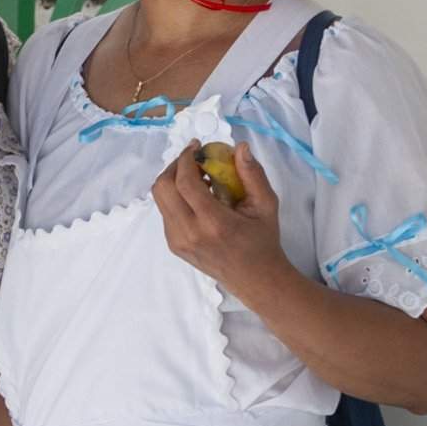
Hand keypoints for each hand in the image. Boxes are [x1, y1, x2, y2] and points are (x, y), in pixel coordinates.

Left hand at [151, 141, 292, 300]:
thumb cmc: (263, 240)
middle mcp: (189, 233)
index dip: (186, 159)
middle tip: (192, 159)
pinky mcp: (174, 245)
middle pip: (163, 188)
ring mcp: (178, 241)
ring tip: (196, 177)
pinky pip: (165, 212)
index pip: (185, 183)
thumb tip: (240, 147)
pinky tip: (196, 197)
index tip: (195, 146)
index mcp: (214, 223)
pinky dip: (176, 197)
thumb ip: (253, 174)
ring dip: (173, 181)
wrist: (255, 278)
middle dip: (174, 166)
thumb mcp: (266, 205)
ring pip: (160, 199)